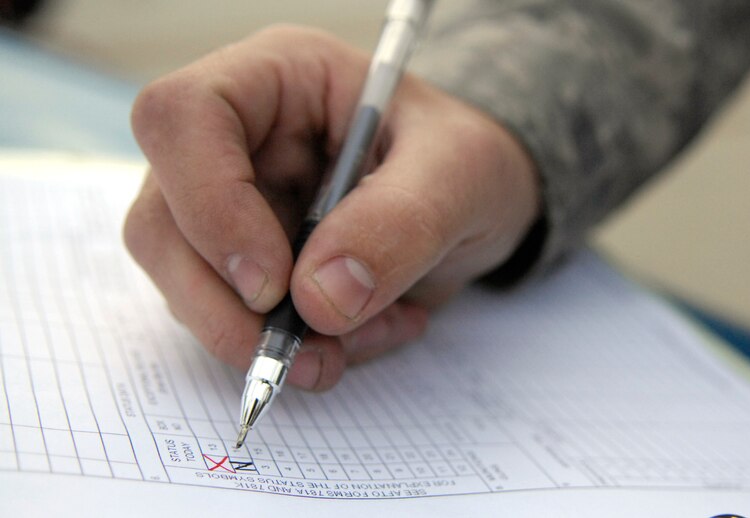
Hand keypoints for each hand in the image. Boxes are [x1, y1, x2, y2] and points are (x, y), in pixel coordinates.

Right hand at [124, 26, 539, 390]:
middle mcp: (236, 141)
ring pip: (185, 284)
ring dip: (264, 340)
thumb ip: (400, 223)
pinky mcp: (244, 262)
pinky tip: (360, 335)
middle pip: (163, 221)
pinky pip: (233, 320)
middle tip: (310, 356)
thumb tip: (317, 301)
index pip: (183, 117)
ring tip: (357, 341)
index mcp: (276, 79)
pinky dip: (295, 349)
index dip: (210, 206)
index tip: (273, 285)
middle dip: (226, 309)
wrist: (472, 202)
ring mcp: (232, 205)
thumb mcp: (461, 175)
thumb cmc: (466, 161)